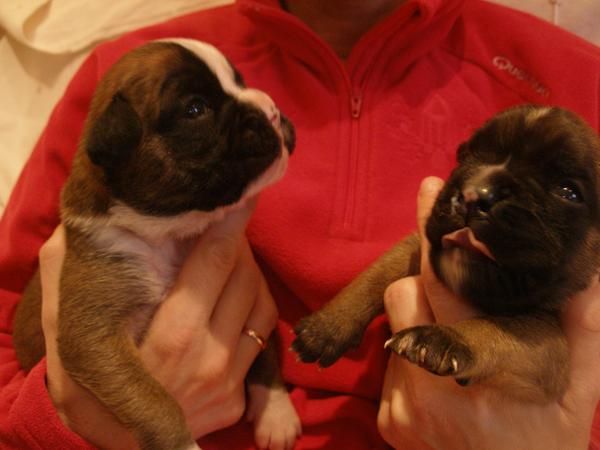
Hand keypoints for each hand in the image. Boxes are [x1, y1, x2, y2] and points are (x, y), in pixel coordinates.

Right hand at [41, 205, 276, 447]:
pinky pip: (263, 336)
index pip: (214, 263)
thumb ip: (91, 274)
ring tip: (233, 257)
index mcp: (171, 336)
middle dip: (239, 243)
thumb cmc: (90, 377)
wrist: (113, 443)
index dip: (231, 224)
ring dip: (251, 271)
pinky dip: (254, 305)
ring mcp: (228, 380)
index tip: (242, 197)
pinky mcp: (237, 398)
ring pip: (262, 303)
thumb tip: (94, 223)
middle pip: (244, 277)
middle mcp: (208, 357)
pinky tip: (237, 295)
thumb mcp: (81, 326)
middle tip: (226, 225)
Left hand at [377, 177, 599, 449]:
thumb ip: (582, 326)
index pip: (449, 281)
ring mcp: (406, 405)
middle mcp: (436, 383)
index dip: (435, 233)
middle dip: (428, 274)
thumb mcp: (579, 390)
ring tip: (458, 341)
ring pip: (396, 325)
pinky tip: (442, 377)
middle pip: (406, 292)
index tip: (430, 190)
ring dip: (421, 318)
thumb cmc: (547, 443)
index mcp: (489, 366)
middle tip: (456, 275)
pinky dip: (413, 355)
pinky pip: (391, 362)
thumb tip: (586, 267)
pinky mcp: (388, 421)